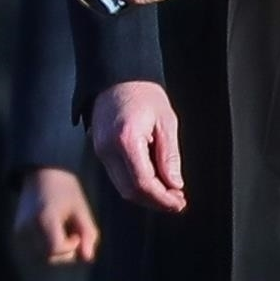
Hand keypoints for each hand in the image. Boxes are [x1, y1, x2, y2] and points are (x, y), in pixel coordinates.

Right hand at [20, 164, 101, 263]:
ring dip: (59, 251)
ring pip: (43, 258)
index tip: (77, 233)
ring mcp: (20, 232)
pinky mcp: (18, 234)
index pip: (55, 249)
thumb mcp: (82, 209)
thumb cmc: (66, 191)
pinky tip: (55, 232)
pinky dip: (50, 248)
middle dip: (67, 252)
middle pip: (50, 258)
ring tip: (64, 231)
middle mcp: (26, 227)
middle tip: (73, 232)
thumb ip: (88, 234)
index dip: (70, 247)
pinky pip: (37, 251)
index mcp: (42, 218)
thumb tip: (88, 259)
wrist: (41, 174)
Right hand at [92, 77, 185, 211]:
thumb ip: (169, 156)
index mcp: (126, 140)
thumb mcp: (166, 122)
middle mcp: (108, 149)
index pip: (143, 183)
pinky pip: (118, 176)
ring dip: (147, 196)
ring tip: (170, 195)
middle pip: (130, 191)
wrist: (117, 77)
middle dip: (155, 202)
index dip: (162, 199)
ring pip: (123, 187)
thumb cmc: (144, 94)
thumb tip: (175, 185)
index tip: (179, 203)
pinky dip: (136, 185)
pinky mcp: (100, 151)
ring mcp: (100, 151)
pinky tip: (155, 183)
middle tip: (177, 203)